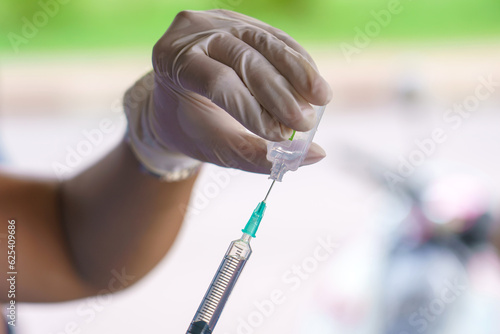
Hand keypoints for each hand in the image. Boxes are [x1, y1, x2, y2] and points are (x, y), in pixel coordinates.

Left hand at [151, 9, 331, 173]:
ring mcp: (218, 20)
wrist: (176, 98)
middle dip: (279, 93)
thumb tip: (317, 155)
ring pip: (266, 43)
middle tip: (305, 122)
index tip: (281, 136)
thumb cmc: (191, 127)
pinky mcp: (241, 20)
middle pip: (245, 59)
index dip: (252, 109)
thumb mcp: (215, 147)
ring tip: (321, 99)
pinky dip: (298, 61)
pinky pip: (276, 38)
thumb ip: (259, 156)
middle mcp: (192, 32)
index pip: (218, 82)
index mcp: (171, 62)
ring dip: (298, 72)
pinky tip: (314, 83)